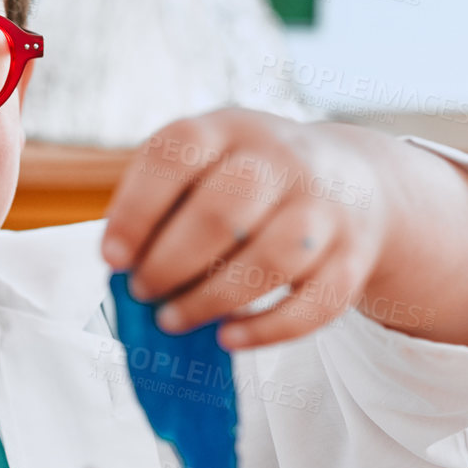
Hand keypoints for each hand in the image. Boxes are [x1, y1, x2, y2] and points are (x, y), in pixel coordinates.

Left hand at [99, 108, 392, 350]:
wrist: (355, 180)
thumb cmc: (251, 183)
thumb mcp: (208, 165)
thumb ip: (164, 205)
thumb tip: (123, 268)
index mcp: (231, 129)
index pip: (178, 153)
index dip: (137, 209)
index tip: (112, 258)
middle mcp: (284, 159)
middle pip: (223, 211)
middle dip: (170, 263)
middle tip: (144, 292)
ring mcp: (326, 206)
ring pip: (272, 258)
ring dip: (211, 299)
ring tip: (172, 319)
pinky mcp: (353, 255)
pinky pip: (316, 301)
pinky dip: (266, 328)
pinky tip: (227, 338)